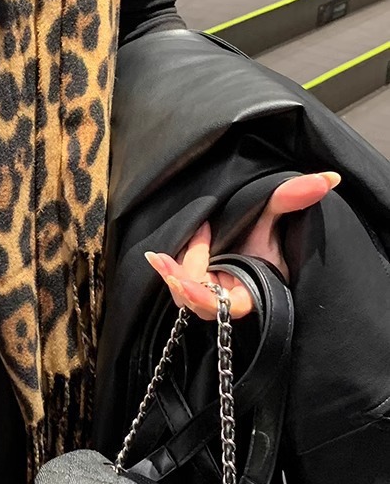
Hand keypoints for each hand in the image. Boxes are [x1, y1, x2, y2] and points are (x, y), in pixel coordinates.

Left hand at [144, 171, 340, 320]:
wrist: (246, 234)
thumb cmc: (263, 235)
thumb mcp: (274, 216)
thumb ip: (291, 198)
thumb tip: (328, 177)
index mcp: (251, 292)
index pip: (228, 306)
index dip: (206, 296)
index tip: (185, 279)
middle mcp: (229, 297)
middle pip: (200, 300)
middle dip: (183, 280)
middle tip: (165, 260)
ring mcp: (210, 293)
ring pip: (184, 294)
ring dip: (173, 273)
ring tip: (160, 255)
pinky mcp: (193, 286)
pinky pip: (177, 285)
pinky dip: (167, 271)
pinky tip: (154, 257)